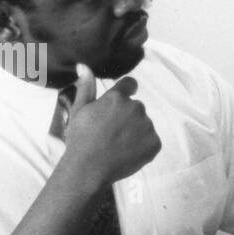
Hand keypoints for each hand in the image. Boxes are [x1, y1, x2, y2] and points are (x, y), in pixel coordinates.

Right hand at [63, 64, 160, 185]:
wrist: (89, 169)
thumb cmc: (80, 139)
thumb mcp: (79, 110)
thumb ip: (86, 87)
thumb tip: (84, 65)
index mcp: (117, 97)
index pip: (130, 84)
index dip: (125, 93)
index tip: (117, 106)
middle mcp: (136, 108)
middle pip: (136, 108)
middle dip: (127, 117)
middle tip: (111, 133)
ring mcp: (147, 126)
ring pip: (144, 124)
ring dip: (136, 131)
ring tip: (117, 145)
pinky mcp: (155, 143)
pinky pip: (151, 140)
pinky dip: (143, 146)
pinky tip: (127, 153)